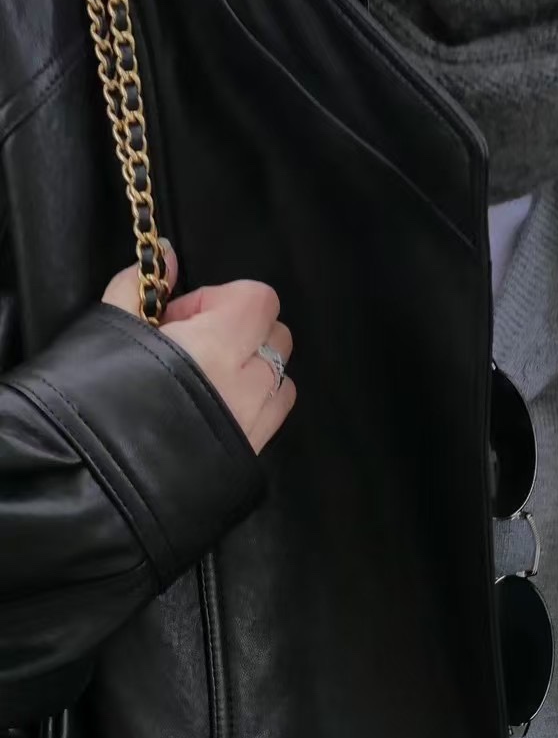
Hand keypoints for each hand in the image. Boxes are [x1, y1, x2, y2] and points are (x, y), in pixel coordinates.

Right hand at [102, 242, 295, 454]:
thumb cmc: (97, 400)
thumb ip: (140, 286)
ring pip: (281, 378)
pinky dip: (256, 403)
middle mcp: (249, 384)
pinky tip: (215, 409)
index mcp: (218, 345)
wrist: (95, 481)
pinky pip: (274, 414)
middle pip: (277, 335)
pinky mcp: (253, 453)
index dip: (223, 298)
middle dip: (242, 331)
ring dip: (253, 369)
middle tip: (194, 346)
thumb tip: (167, 256)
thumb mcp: (110, 329)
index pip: (259, 298)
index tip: (183, 317)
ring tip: (207, 381)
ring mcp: (256, 422)